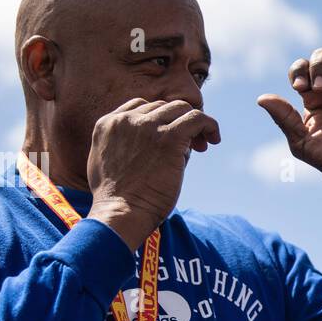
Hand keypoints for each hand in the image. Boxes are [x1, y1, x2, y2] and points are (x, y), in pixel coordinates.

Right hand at [87, 98, 219, 250]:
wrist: (119, 214)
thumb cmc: (116, 201)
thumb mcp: (107, 164)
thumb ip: (125, 148)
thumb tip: (157, 147)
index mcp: (108, 124)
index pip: (141, 107)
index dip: (160, 119)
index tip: (171, 137)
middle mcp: (126, 120)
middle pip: (162, 107)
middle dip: (178, 121)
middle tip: (191, 145)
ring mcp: (147, 126)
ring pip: (180, 109)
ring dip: (194, 123)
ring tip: (203, 144)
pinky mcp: (168, 137)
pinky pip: (197, 118)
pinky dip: (209, 125)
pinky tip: (214, 139)